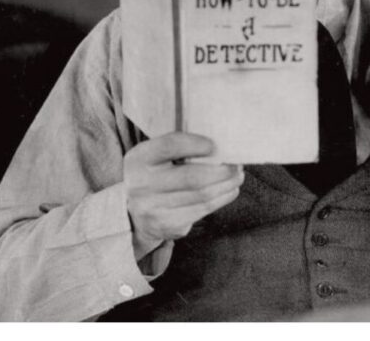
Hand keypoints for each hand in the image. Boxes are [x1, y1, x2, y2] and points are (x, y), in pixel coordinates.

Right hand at [122, 132, 243, 254]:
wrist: (132, 214)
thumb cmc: (154, 176)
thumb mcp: (153, 157)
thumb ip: (177, 148)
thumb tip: (219, 146)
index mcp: (139, 160)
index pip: (169, 146)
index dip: (195, 144)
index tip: (214, 145)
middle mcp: (142, 185)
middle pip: (192, 177)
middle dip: (221, 171)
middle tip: (237, 165)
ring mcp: (154, 209)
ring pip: (202, 196)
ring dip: (226, 185)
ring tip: (237, 177)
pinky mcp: (168, 225)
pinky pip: (202, 211)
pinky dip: (221, 199)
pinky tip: (229, 191)